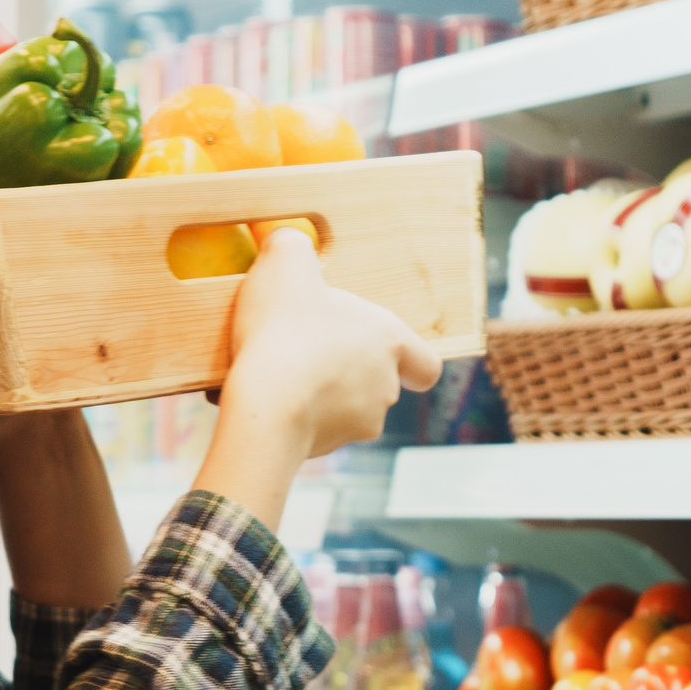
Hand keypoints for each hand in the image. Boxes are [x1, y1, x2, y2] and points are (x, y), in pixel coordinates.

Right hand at [188, 226, 436, 528]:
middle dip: (345, 366)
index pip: (426, 362)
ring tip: (278, 372)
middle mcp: (385, 386)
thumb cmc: (285, 329)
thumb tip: (289, 241)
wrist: (266, 404)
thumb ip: (293, 245)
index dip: (409, 357)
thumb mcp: (285, 263)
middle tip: (305, 346)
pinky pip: (314, 430)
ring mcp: (359, 422)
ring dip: (319, 392)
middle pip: (376, 379)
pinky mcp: (326, 448)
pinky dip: (295, 415)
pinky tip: (264, 398)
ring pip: (344, 407)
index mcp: (389, 341)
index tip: (387, 352)